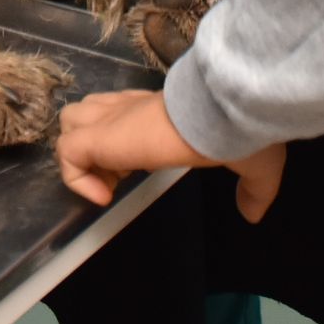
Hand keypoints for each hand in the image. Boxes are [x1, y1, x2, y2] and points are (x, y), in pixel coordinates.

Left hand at [55, 88, 286, 222]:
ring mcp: (111, 120)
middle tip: (120, 178)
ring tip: (109, 184)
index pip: (123, 113)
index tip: (137, 171)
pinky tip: (104, 197)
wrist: (223, 110)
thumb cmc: (237, 131)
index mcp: (160, 111)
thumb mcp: (256, 165)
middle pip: (89, 114)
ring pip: (71, 123)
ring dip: (82, 156)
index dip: (122, 143)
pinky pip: (67, 152)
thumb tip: (253, 214)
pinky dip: (76, 177)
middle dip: (96, 147)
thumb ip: (253, 190)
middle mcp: (130, 109)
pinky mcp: (99, 136)